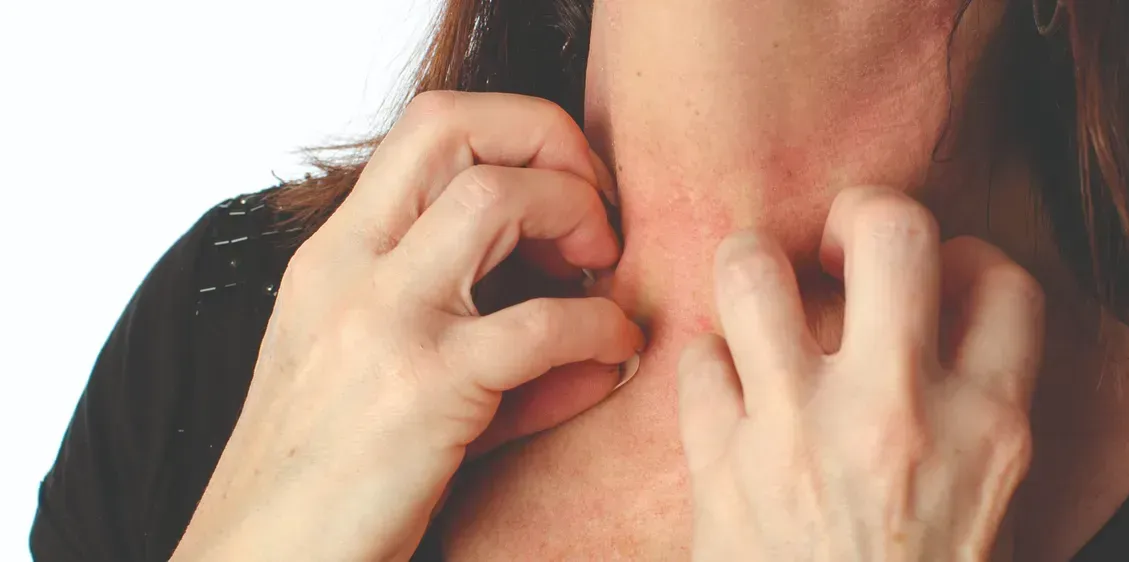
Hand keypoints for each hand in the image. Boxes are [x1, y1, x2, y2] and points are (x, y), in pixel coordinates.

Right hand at [172, 92, 643, 561]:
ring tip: (602, 270)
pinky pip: (542, 324)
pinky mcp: (422, 389)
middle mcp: (349, 267)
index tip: (570, 188)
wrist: (258, 560)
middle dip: (552, 143)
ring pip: (497, 199)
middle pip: (455, 127)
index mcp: (336, 254)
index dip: (520, 131)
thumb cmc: (325, 478)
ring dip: (576, 217)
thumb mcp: (387, 382)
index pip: (429, 125)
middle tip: (597, 211)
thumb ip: (489, 344)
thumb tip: (605, 343)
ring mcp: (381, 320)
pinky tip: (615, 353)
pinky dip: (601, 327)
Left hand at [678, 187, 1043, 560]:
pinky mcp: (721, 465)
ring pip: (752, 269)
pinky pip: (694, 362)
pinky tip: (723, 392)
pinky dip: (703, 366)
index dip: (967, 260)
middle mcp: (898, 412)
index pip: (1002, 281)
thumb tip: (947, 336)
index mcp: (987, 428)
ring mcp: (799, 432)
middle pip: (891, 231)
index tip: (936, 282)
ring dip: (749, 265)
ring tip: (757, 292)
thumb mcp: (988, 510)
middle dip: (861, 211)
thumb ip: (978, 418)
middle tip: (839, 245)